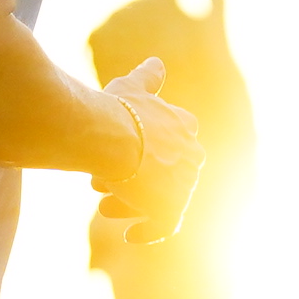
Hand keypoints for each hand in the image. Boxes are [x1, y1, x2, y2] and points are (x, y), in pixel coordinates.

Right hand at [93, 56, 202, 245]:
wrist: (108, 134)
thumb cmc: (116, 109)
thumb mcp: (134, 87)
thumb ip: (148, 78)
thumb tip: (156, 63)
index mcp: (184, 127)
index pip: (180, 143)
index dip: (153, 154)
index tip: (131, 160)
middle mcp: (191, 156)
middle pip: (169, 176)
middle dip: (141, 182)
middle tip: (108, 183)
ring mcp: (185, 182)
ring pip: (162, 201)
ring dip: (133, 204)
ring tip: (106, 203)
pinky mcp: (172, 206)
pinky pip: (165, 226)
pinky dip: (148, 231)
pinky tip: (130, 235)